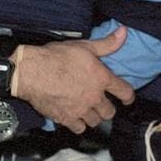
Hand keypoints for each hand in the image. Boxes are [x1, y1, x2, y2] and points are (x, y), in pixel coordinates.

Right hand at [13, 25, 134, 132]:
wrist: (32, 71)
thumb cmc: (57, 56)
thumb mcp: (84, 46)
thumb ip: (107, 43)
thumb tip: (124, 32)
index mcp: (102, 78)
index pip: (125, 92)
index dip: (129, 97)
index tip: (127, 99)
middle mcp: (94, 97)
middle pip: (110, 112)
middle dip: (107, 107)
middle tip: (101, 102)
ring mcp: (81, 110)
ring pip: (96, 121)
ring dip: (93, 116)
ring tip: (88, 109)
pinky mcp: (66, 119)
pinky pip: (80, 128)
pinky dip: (79, 124)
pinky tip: (75, 116)